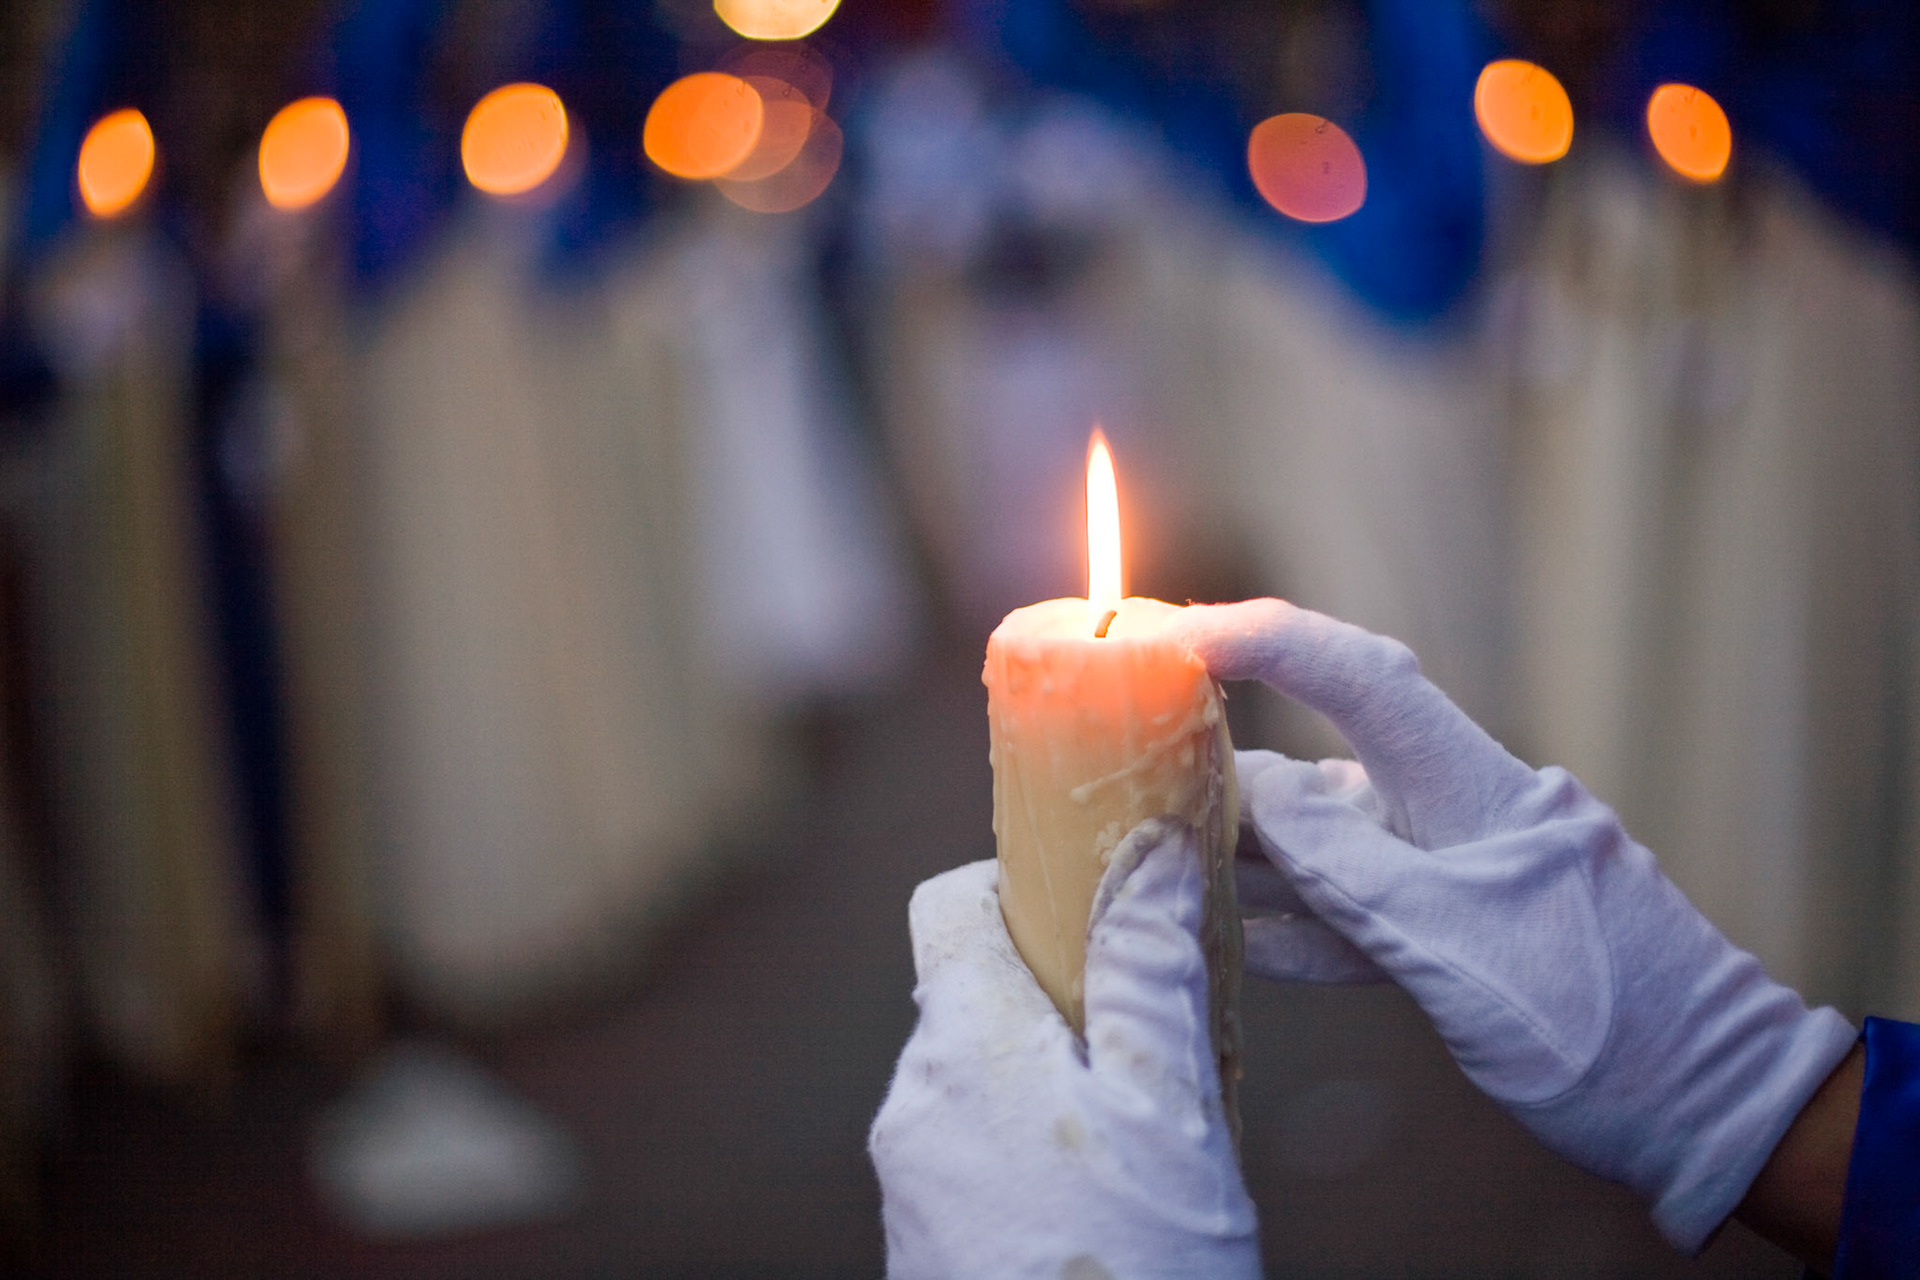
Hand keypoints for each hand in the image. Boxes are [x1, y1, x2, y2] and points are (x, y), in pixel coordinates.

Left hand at [868, 819, 1259, 1279]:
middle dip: (1064, 991)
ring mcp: (913, 1177)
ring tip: (1144, 1137)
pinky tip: (1107, 1201)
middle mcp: (914, 1101)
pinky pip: (975, 1148)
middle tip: (1155, 1040)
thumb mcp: (1167, 1112)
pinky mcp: (928, 1240)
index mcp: (964, 1045)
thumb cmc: (1131, 1277)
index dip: (1025, 884)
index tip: (1104, 915)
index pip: (951, 902)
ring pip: (982, 1072)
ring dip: (1057, 1075)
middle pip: (976, 987)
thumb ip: (1149, 971)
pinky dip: (1035, 1144)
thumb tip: (1150, 847)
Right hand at [1174, 599, 1857, 1251]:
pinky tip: (1238, 944)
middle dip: (1229, 765)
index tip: (1176, 635)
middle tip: (1131, 774)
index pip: (1356, 675)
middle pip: (1323, 764)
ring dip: (1252, 858)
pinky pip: (1356, 917)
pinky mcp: (1455, 940)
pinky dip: (1298, 927)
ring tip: (1161, 864)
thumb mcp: (1454, 941)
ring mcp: (1453, 877)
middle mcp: (1454, 814)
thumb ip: (1346, 866)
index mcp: (1468, 784)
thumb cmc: (1597, 1017)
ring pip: (1330, 848)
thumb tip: (1258, 792)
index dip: (1265, 639)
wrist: (1704, 1107)